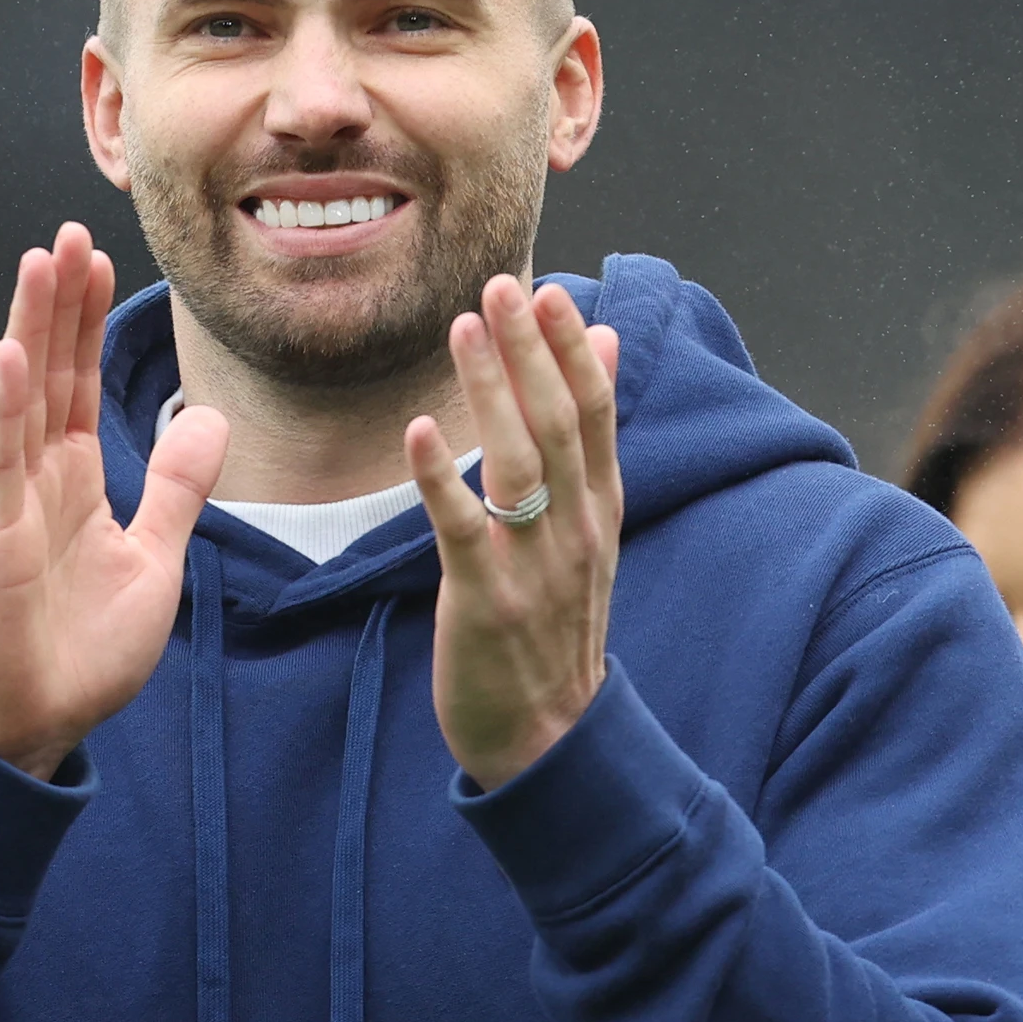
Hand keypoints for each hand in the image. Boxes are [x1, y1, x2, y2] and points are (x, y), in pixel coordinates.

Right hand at [0, 223, 227, 779]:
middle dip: (60, 303)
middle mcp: (36, 479)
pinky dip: (6, 408)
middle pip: (50, 372)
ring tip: (39, 263)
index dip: (89, 322)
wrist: (36, 727)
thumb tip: (210, 420)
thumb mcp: (153, 558)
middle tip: (68, 233)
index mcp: (72, 483)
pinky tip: (11, 355)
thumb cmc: (82, 653)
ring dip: (31, 330)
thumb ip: (174, 488)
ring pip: (22, 398)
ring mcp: (10, 504)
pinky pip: (0, 461)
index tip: (98, 259)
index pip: (79, 384)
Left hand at [405, 276, 622, 790]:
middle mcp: (576, 530)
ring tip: (463, 329)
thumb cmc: (555, 624)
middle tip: (501, 285)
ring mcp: (534, 566)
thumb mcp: (589, 531)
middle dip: (531, 352)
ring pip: (518, 464)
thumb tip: (603, 343)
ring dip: (490, 392)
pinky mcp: (486, 600)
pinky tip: (419, 430)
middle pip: (558, 425)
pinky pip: (464, 529)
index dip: (572, 351)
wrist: (549, 736)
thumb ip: (592, 440)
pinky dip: (443, 478)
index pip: (596, 414)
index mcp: (600, 510)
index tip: (550, 293)